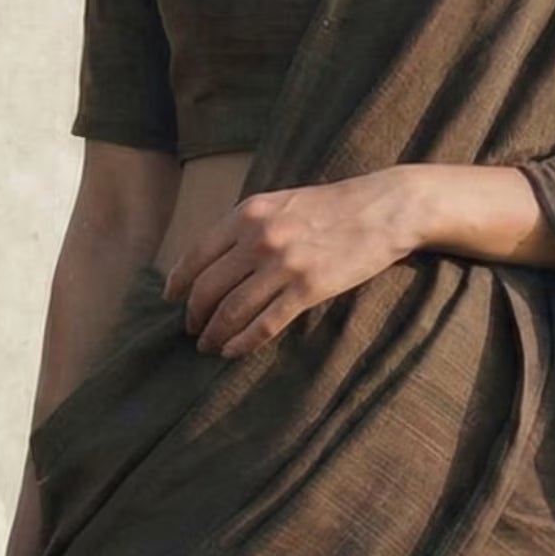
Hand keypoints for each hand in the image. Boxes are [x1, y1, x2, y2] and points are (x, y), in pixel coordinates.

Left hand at [162, 173, 416, 357]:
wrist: (382, 209)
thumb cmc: (332, 207)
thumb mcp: (280, 203)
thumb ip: (247, 225)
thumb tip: (214, 259)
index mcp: (247, 214)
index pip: (197, 255)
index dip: (179, 282)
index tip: (172, 299)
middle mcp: (258, 239)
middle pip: (208, 288)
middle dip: (194, 315)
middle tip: (191, 330)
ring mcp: (283, 266)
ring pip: (231, 311)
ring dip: (214, 334)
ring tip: (208, 346)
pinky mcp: (307, 290)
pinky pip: (264, 325)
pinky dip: (242, 343)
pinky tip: (232, 352)